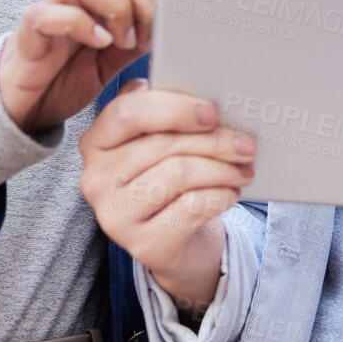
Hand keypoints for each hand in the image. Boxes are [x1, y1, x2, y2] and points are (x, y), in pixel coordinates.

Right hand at [0, 0, 152, 132]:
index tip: (166, 30)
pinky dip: (77, 24)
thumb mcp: (114, 60)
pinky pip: (44, 13)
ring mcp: (49, 12)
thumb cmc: (66, 78)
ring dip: (112, 6)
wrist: (24, 109)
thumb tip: (176, 35)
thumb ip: (138, 41)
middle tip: (142, 38)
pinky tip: (98, 44)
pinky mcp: (27, 36)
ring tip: (120, 42)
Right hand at [78, 80, 257, 316]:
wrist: (173, 242)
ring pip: (180, 174)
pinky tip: (230, 192)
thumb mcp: (159, 142)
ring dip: (222, 169)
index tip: (212, 112)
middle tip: (246, 144)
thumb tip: (204, 96)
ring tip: (243, 169)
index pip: (127, 113)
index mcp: (96, 142)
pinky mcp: (144, 245)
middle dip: (214, 141)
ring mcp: (116, 216)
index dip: (173, 108)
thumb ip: (165, 113)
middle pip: (162, 144)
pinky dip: (220, 195)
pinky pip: (193, 207)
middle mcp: (96, 180)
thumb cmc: (166, 179)